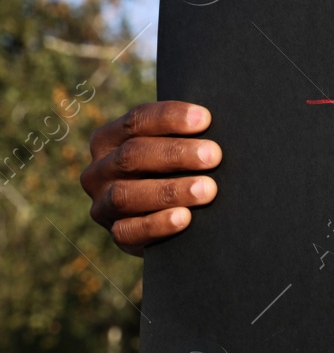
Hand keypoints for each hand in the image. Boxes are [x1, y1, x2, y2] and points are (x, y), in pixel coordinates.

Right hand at [80, 102, 220, 255]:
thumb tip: (215, 125)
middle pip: (132, 155)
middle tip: (213, 155)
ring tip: (207, 189)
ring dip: (170, 191)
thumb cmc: (176, 171)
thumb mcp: (171, 150)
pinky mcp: (116, 234)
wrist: (167, 221)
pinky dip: (158, 224)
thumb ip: (185, 136)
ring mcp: (103, 205)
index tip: (205, 119)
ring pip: (126, 195)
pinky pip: (130, 231)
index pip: (136, 121)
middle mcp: (99, 171)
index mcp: (108, 140)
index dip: (169, 118)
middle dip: (175, 154)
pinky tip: (184, 217)